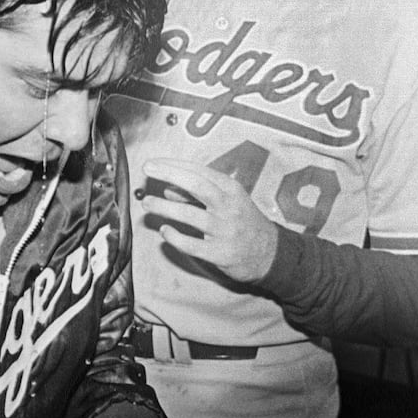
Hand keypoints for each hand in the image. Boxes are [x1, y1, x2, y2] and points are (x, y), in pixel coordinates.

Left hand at [138, 158, 278, 283]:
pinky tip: (164, 231)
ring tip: (147, 202)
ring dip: (165, 207)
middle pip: (198, 185)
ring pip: (191, 215)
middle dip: (170, 175)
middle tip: (147, 170)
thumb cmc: (242, 222)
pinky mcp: (221, 253)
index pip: (199, 171)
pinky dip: (175, 237)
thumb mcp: (225, 202)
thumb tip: (167, 190)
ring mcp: (225, 230)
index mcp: (231, 190)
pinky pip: (192, 245)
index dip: (173, 165)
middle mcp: (229, 207)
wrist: (270, 253)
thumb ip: (196, 195)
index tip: (152, 163)